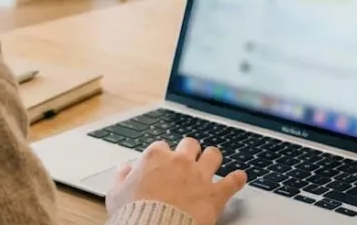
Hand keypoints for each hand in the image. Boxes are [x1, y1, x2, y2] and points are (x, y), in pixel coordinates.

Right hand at [106, 138, 246, 224]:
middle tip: (189, 159)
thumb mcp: (116, 194)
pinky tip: (240, 177)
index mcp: (155, 157)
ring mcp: (199, 176)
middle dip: (190, 150)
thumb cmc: (134, 213)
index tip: (162, 162)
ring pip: (213, 155)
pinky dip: (237, 179)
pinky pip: (233, 181)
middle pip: (190, 144)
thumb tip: (123, 169)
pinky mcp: (214, 194)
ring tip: (213, 161)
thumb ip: (121, 178)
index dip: (162, 155)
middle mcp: (179, 161)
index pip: (161, 147)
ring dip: (213, 158)